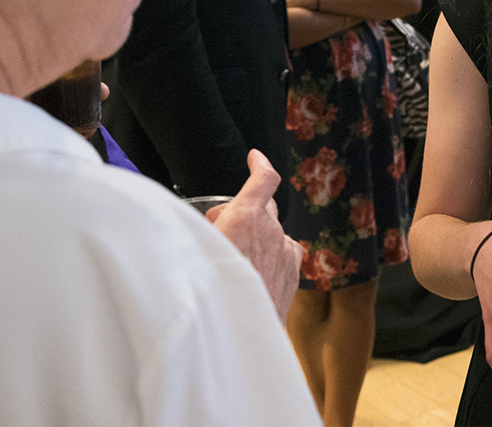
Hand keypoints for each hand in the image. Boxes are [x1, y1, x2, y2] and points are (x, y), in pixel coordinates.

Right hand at [206, 149, 302, 321]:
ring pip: (271, 231)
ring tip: (234, 259)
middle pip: (260, 208)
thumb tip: (216, 219)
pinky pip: (282, 250)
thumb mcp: (197, 247)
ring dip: (256, 236)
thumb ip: (208, 226)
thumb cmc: (213, 291)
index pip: (264, 180)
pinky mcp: (294, 269)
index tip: (255, 158)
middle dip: (242, 213)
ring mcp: (286, 250)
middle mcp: (272, 230)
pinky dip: (270, 252)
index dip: (260, 165)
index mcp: (247, 218)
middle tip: (220, 233)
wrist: (239, 333)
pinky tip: (255, 268)